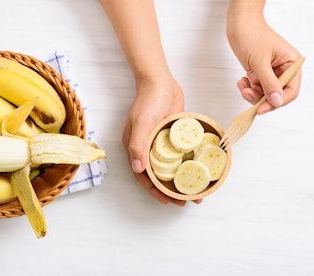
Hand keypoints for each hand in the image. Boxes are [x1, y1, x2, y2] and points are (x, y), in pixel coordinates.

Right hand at [122, 77, 201, 204]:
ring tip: (195, 189)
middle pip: (158, 174)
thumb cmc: (149, 100)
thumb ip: (139, 144)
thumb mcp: (143, 122)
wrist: (160, 81)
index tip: (167, 201)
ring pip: (170, 166)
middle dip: (170, 189)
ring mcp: (160, 142)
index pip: (143, 175)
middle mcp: (147, 147)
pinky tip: (197, 169)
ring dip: (180, 178)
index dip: (154, 190)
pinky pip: (178, 154)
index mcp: (135, 147)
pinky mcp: (171, 136)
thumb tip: (138, 168)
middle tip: (185, 200)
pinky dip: (186, 163)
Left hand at [227, 8, 301, 113]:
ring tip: (243, 86)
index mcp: (291, 64)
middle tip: (248, 94)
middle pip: (277, 95)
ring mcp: (270, 72)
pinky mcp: (259, 73)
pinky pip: (255, 88)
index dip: (278, 101)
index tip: (263, 108)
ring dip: (252, 94)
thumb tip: (276, 101)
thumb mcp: (260, 61)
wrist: (239, 25)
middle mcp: (283, 69)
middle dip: (262, 98)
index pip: (291, 90)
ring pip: (264, 94)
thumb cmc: (252, 36)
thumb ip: (268, 83)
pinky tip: (242, 81)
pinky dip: (247, 88)